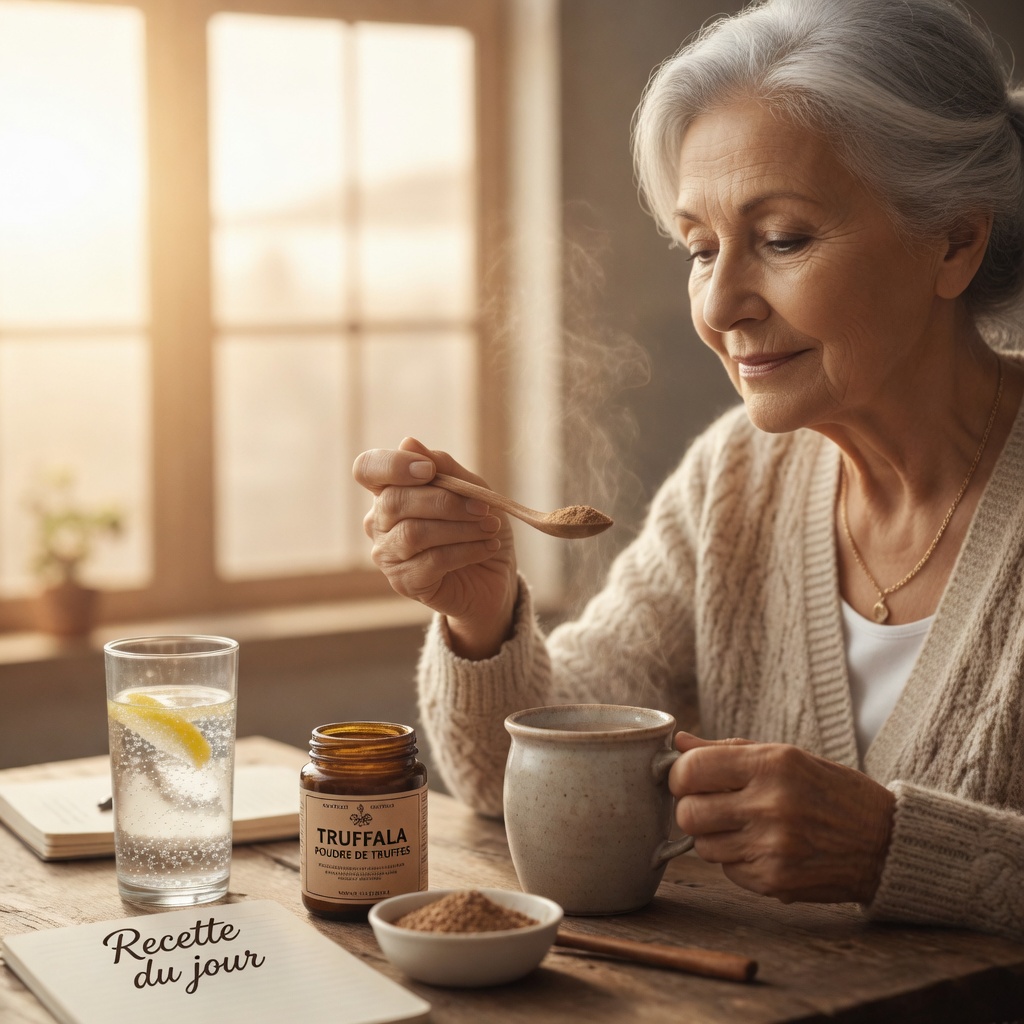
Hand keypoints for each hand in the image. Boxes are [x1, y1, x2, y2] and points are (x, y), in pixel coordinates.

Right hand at [352, 438, 517, 658]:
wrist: (494, 575)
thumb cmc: (478, 525)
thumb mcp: (470, 488)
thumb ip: (443, 466)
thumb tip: (408, 442)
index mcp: (389, 490)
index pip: (367, 469)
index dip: (392, 465)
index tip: (430, 471)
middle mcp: (379, 522)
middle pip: (394, 501)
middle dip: (444, 502)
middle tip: (483, 508)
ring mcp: (388, 555)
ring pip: (414, 533)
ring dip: (460, 528)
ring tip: (490, 528)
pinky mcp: (404, 582)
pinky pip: (431, 561)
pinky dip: (466, 551)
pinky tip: (488, 547)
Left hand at [668, 732, 894, 903]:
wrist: (884, 842)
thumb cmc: (831, 791)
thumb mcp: (786, 756)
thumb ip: (727, 750)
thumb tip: (678, 742)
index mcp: (773, 765)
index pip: (691, 770)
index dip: (680, 774)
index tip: (689, 777)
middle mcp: (771, 806)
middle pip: (688, 813)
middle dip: (691, 807)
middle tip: (711, 803)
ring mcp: (773, 848)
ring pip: (702, 845)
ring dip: (714, 836)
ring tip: (744, 824)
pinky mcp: (775, 883)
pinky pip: (727, 869)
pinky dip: (736, 859)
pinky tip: (764, 847)